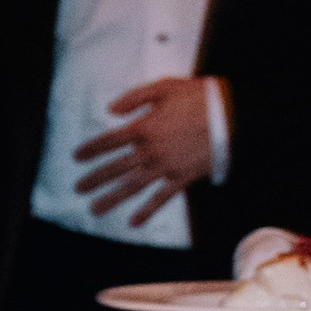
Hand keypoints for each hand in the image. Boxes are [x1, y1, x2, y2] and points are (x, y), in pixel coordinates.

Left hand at [73, 75, 218, 224]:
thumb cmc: (199, 97)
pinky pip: (161, 198)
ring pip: (133, 186)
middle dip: (94, 179)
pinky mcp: (183, 178)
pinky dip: (147, 211)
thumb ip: (135, 97)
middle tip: (78, 188)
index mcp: (144, 127)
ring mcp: (166, 166)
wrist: (233, 115)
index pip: (109, 141)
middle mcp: (151, 150)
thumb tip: (111, 111)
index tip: (76, 157)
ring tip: (94, 209)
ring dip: (112, 199)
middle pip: (115, 168)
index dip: (91, 149)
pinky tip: (134, 223)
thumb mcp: (165, 87)